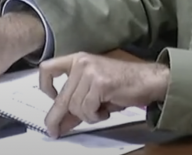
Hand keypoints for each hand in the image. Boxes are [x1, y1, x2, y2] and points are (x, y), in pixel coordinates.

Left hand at [38, 53, 168, 137]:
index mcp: (78, 60)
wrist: (148, 81)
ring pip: (75, 107)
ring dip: (87, 116)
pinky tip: (106, 110)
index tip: (50, 97)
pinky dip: (96, 116)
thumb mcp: (94, 92)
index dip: (44, 86)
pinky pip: (88, 109)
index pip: (48, 68)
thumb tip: (58, 124)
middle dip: (57, 118)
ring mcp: (90, 72)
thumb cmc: (123, 85)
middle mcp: (81, 63)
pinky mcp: (100, 83)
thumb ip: (76, 104)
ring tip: (101, 110)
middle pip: (61, 98)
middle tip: (54, 132)